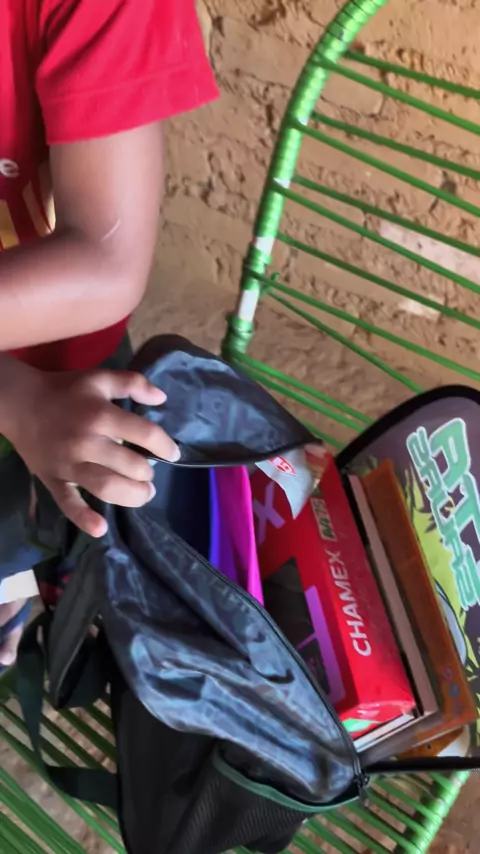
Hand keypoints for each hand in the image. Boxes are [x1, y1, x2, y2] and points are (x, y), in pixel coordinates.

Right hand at [6, 368, 178, 537]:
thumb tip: (162, 398)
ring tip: (143, 494)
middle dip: (148, 474)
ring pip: (106, 487)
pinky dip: (83, 518)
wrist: (19, 403)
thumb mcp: (100, 378)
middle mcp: (88, 442)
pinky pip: (68, 503)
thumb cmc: (65, 390)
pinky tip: (100, 528)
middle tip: (150, 475)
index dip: (165, 447)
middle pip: (131, 466)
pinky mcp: (53, 479)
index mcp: (102, 415)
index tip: (173, 454)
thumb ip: (133, 383)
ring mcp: (69, 464)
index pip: (145, 434)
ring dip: (132, 495)